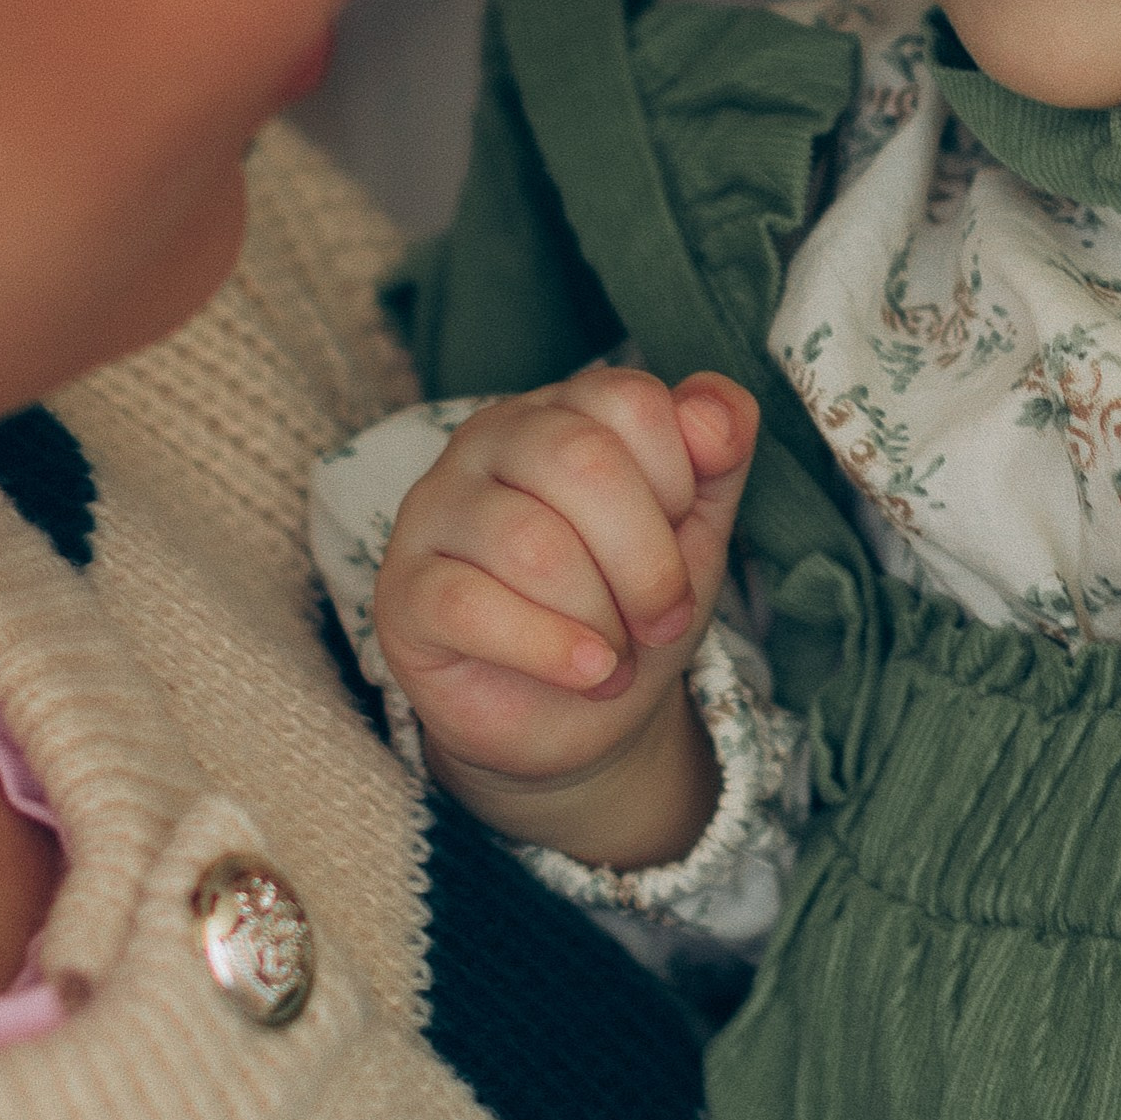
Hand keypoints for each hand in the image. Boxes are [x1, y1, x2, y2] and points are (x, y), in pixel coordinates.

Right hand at [373, 364, 759, 864]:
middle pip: (581, 461)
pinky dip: (548, 648)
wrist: (574, 717)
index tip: (681, 539)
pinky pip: (470, 604)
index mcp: (561, 409)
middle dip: (647, 561)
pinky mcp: (402, 592)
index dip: (679, 484)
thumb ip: (717, 453)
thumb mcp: (696, 527)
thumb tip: (718, 412)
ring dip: (601, 616)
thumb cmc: (629, 605)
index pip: (629, 402)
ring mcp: (435, 510)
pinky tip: (585, 671)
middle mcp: (487, 440)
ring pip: (531, 542)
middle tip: (662, 619)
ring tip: (615, 656)